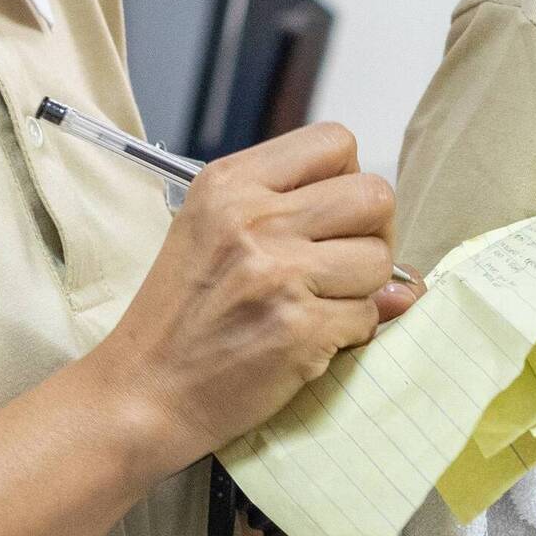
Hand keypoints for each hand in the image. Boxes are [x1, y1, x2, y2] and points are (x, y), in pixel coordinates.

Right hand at [85, 123, 403, 472]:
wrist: (143, 392)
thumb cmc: (178, 317)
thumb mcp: (211, 235)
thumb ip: (293, 218)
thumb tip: (392, 251)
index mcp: (230, 183)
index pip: (335, 142)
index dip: (349, 180)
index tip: (332, 216)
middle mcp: (255, 219)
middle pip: (374, 196)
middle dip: (374, 233)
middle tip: (343, 264)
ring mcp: (280, 273)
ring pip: (380, 259)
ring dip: (364, 288)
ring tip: (321, 304)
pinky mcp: (299, 328)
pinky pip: (368, 316)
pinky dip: (351, 333)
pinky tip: (309, 340)